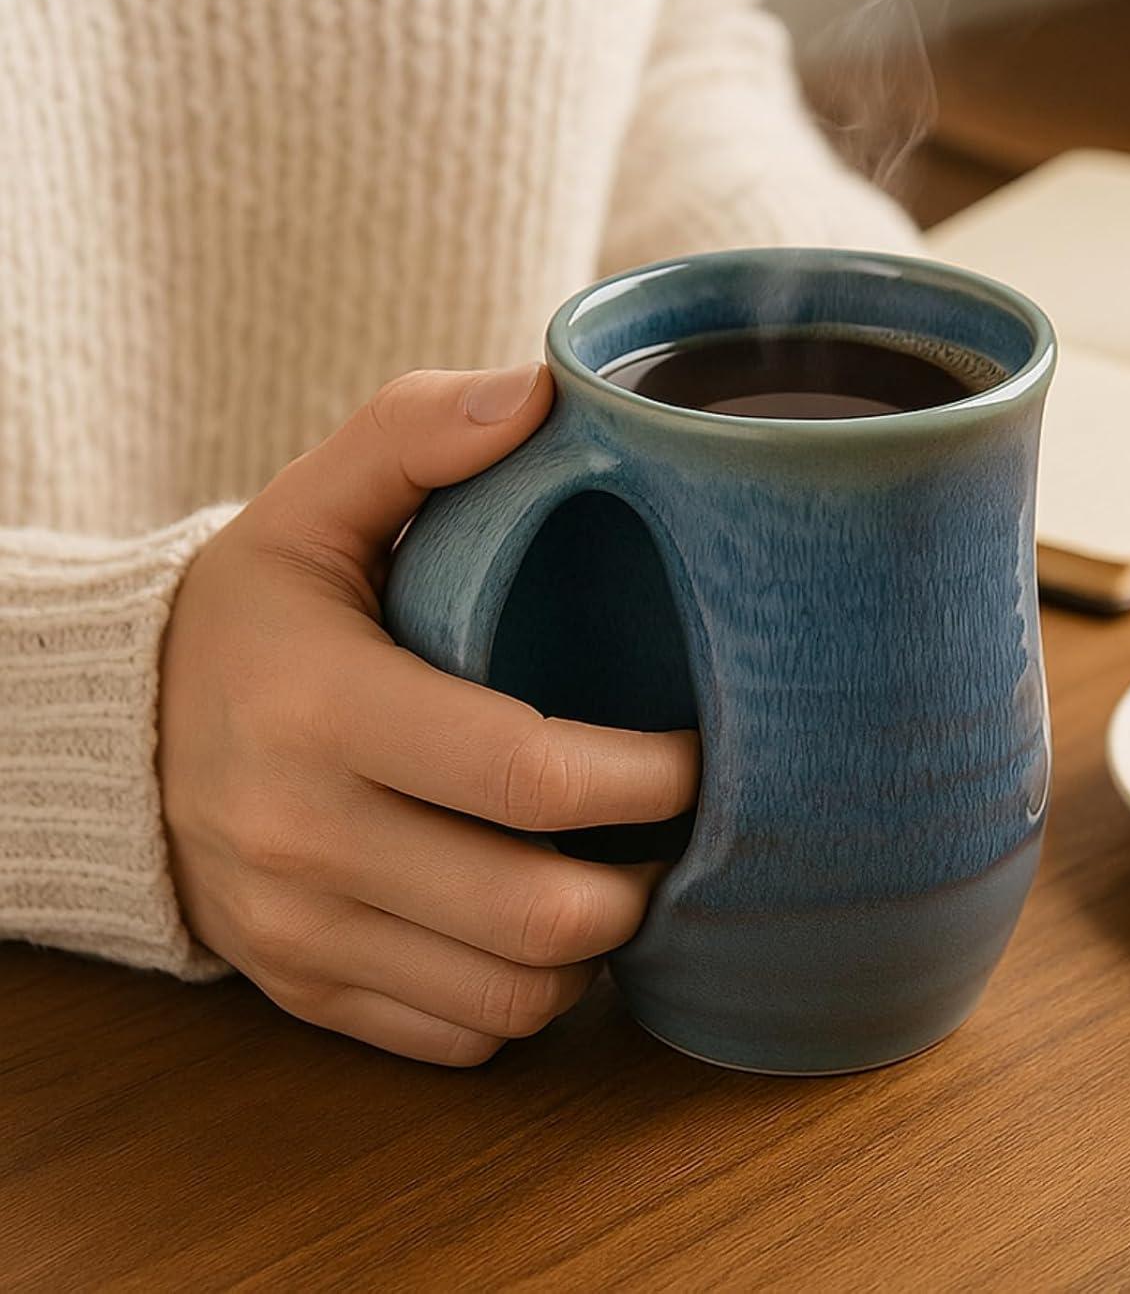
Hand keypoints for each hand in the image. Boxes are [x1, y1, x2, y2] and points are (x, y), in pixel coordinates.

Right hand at [159, 365, 697, 1064]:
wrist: (125, 729)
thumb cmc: (255, 609)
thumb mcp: (314, 498)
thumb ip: (417, 432)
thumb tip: (542, 393)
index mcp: (320, 708)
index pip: (529, 776)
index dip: (650, 775)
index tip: (701, 748)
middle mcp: (301, 839)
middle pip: (536, 916)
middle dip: (643, 882)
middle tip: (678, 825)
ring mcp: (297, 932)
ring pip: (511, 1000)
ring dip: (595, 951)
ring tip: (617, 874)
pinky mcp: (301, 989)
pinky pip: (458, 1040)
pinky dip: (524, 999)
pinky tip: (537, 927)